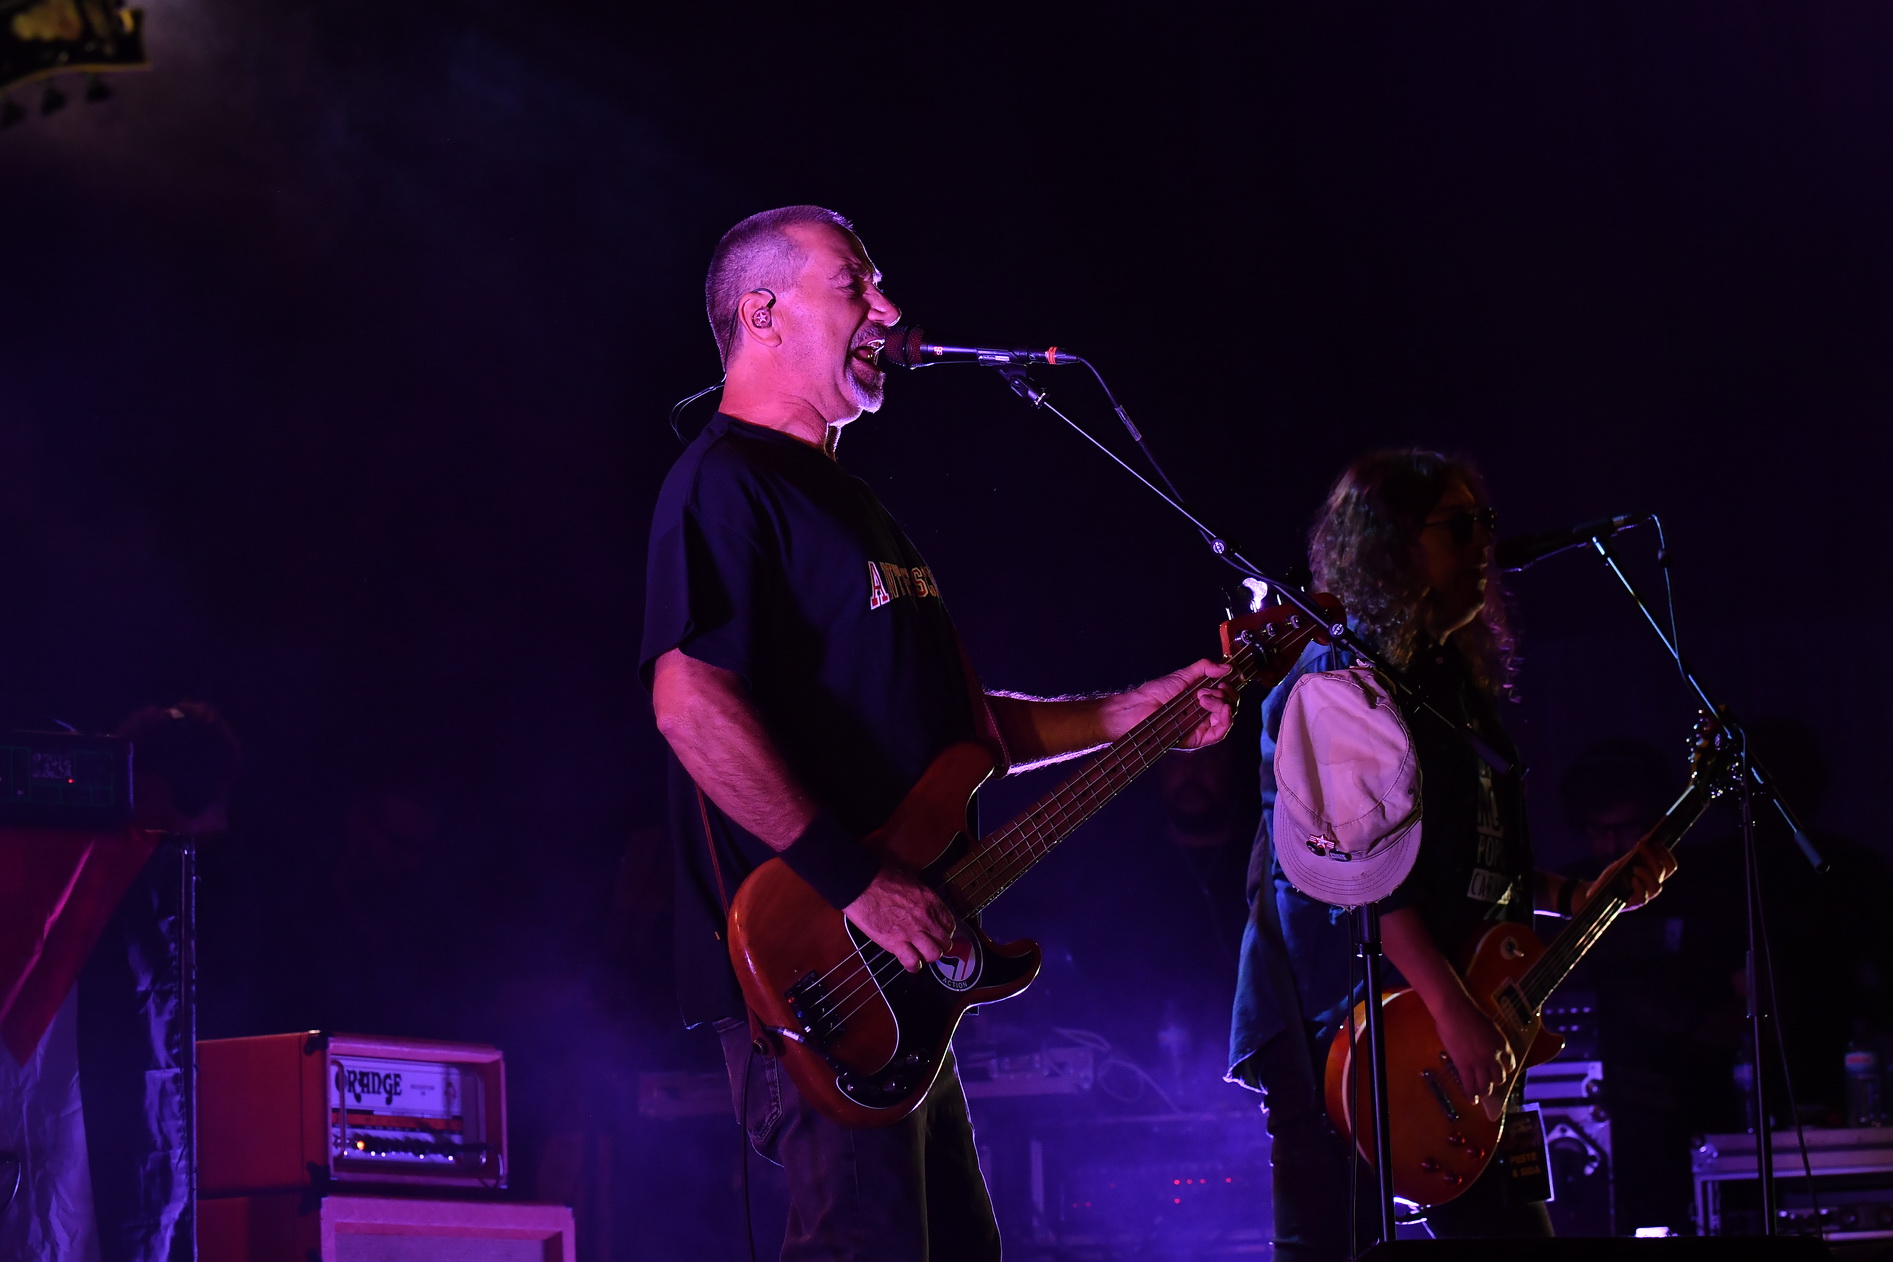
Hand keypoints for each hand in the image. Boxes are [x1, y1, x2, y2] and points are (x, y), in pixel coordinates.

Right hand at [842, 863, 957, 971]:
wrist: (861, 884)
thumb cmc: (881, 877)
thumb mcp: (911, 879)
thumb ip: (921, 895)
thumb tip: (921, 901)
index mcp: (930, 901)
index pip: (949, 924)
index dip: (944, 932)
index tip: (938, 933)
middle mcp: (925, 918)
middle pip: (944, 942)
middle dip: (939, 946)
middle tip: (929, 945)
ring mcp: (912, 932)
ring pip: (933, 955)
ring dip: (927, 957)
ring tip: (920, 954)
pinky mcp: (895, 943)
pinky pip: (912, 962)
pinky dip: (912, 966)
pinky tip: (909, 962)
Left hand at [1109, 659, 1236, 748]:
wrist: (1139, 707)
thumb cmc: (1156, 693)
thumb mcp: (1183, 675)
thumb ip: (1205, 668)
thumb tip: (1228, 668)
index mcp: (1201, 700)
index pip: (1225, 695)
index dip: (1230, 686)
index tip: (1225, 677)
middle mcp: (1204, 714)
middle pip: (1230, 706)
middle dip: (1226, 694)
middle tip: (1212, 688)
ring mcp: (1202, 727)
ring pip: (1227, 718)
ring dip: (1223, 704)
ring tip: (1204, 697)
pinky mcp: (1198, 739)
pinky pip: (1220, 733)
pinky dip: (1226, 719)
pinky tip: (1222, 708)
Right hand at [1434, 993, 1515, 1104]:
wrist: (1455, 1011)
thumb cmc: (1469, 1012)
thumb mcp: (1488, 1026)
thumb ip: (1490, 1039)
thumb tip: (1486, 1046)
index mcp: (1502, 1044)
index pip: (1510, 1063)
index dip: (1506, 1069)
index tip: (1502, 1071)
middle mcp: (1494, 1057)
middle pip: (1499, 1077)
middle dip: (1495, 1081)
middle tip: (1490, 1083)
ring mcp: (1479, 1063)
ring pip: (1486, 1084)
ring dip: (1484, 1091)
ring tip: (1482, 1094)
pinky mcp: (1464, 1066)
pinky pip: (1469, 1084)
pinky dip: (1471, 1094)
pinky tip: (1472, 1100)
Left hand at [1578, 838, 1677, 914]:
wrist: (1598, 892)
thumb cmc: (1613, 877)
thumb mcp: (1624, 862)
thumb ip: (1635, 854)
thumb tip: (1647, 839)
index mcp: (1654, 875)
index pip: (1670, 866)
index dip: (1666, 854)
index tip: (1656, 842)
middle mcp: (1652, 886)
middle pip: (1664, 872)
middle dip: (1653, 857)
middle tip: (1641, 846)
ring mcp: (1645, 896)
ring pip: (1657, 887)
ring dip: (1647, 874)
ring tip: (1635, 867)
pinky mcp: (1633, 904)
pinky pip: (1642, 898)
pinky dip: (1639, 886)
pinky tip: (1633, 879)